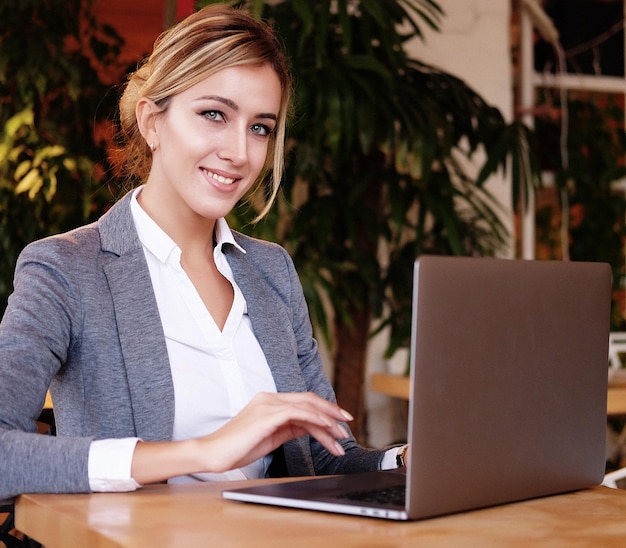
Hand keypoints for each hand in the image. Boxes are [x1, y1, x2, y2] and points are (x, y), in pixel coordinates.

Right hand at [132, 391, 353, 484]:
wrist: (213, 453)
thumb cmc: (237, 448)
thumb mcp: (269, 436)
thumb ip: (288, 428)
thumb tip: (308, 428)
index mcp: (269, 401)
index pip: (303, 401)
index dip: (323, 409)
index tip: (339, 422)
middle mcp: (270, 398)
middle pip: (309, 399)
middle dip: (332, 411)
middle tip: (348, 423)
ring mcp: (269, 404)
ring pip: (307, 406)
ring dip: (328, 421)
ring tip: (341, 437)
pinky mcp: (268, 415)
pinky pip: (299, 413)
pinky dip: (317, 419)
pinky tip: (327, 430)